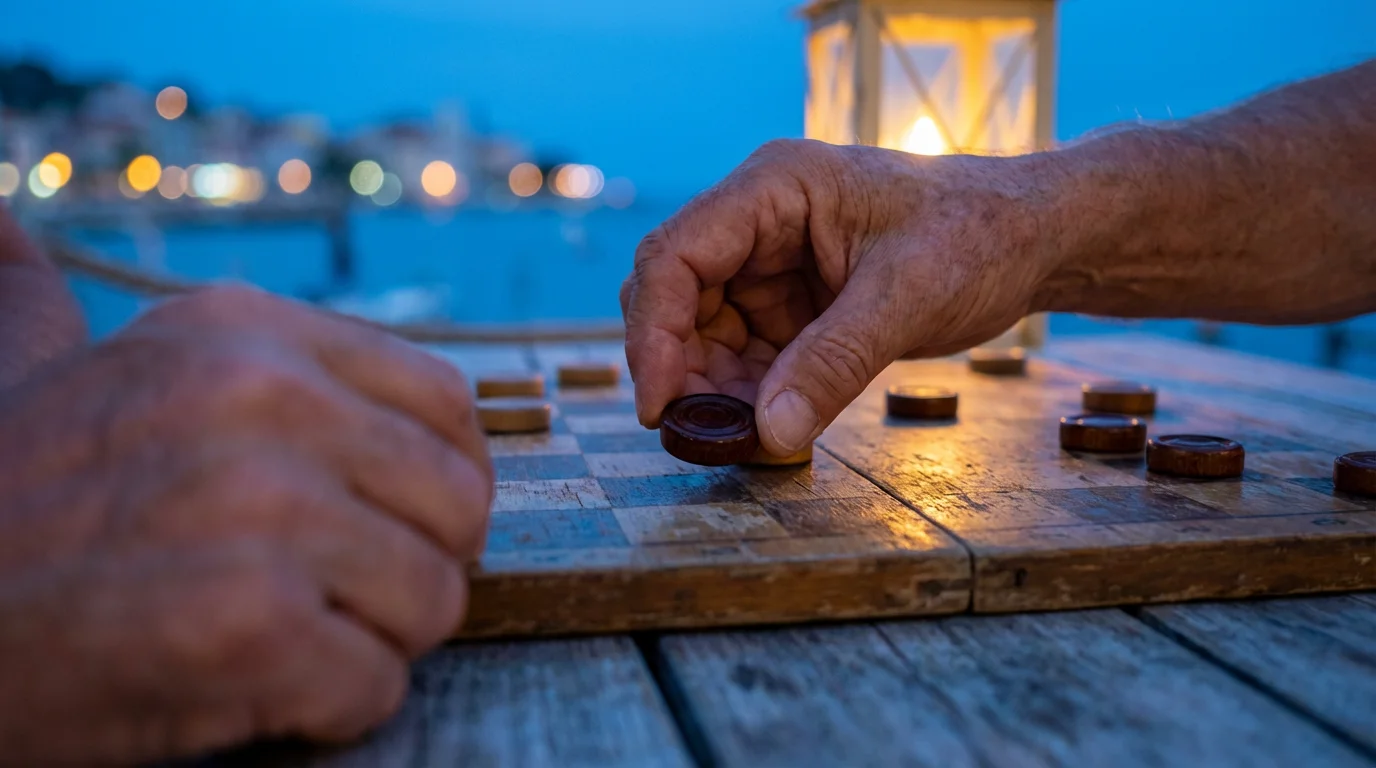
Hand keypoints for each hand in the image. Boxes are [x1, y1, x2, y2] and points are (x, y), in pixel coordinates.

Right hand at [0, 286, 492, 764]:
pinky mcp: (252, 624)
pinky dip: (325, 706)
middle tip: (325, 593)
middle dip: (409, 567)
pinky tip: (251, 685)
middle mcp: (265, 401)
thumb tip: (5, 230)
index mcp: (244, 334)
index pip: (446, 403)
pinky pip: (375, 684)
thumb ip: (61, 299)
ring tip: (277, 635)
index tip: (391, 519)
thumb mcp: (41, 363)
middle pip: (456, 504)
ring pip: (433, 600)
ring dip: (368, 640)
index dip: (438, 480)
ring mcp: (264, 510)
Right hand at [620, 138, 1066, 453]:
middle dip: (683, 370)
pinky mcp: (792, 304)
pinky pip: (746, 355)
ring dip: (715, 390)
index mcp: (774, 187)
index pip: (675, 256)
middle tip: (705, 436)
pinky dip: (751, 395)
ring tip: (750, 439)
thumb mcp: (906, 298)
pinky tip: (773, 427)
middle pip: (677, 299)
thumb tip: (767, 433)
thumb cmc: (979, 235)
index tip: (659, 405)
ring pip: (704, 334)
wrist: (1033, 239)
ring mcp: (772, 263)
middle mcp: (759, 221)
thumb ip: (832, 364)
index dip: (653, 332)